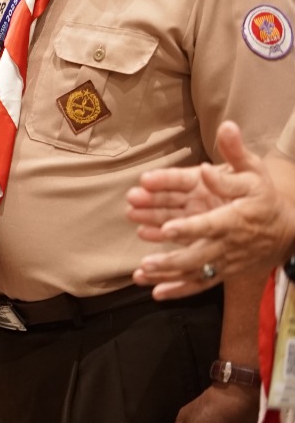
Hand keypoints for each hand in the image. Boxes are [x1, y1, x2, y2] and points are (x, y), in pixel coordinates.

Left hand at [128, 120, 294, 298]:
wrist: (284, 228)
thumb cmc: (262, 196)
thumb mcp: (254, 170)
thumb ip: (236, 153)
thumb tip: (225, 129)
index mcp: (235, 217)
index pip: (211, 223)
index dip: (190, 227)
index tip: (168, 228)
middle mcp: (229, 242)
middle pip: (200, 254)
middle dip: (172, 259)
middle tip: (147, 261)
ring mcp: (225, 259)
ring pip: (196, 271)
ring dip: (169, 274)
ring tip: (141, 273)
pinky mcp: (222, 270)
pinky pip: (200, 282)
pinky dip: (179, 290)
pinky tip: (154, 292)